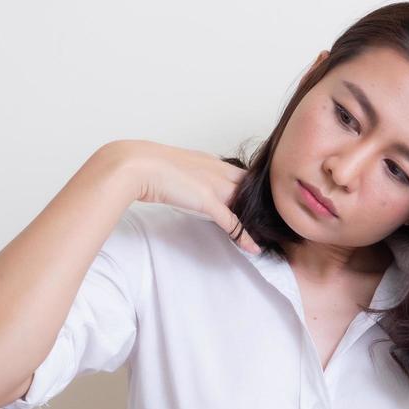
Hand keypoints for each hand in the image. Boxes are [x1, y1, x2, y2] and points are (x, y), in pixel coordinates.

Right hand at [108, 139, 259, 251]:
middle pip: (252, 188)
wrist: (135, 164)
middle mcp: (217, 170)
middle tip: (273, 222)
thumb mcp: (173, 166)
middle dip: (264, 205)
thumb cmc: (145, 165)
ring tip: (269, 237)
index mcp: (210, 160)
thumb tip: (182, 184)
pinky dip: (244, 236)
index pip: (243, 174)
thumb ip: (185, 175)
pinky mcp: (207, 201)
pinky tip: (252, 248)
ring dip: (257, 222)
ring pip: (246, 205)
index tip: (261, 204)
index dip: (254, 190)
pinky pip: (232, 222)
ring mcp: (214, 185)